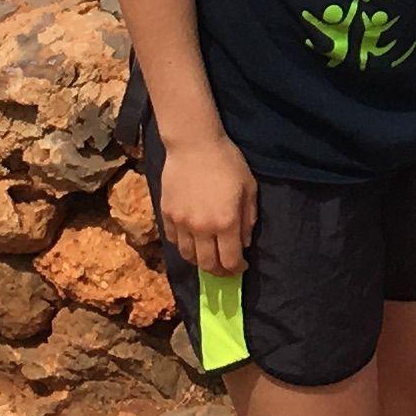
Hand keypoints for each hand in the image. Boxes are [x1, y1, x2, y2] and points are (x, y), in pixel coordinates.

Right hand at [155, 130, 258, 271]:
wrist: (193, 144)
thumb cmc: (227, 162)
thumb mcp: (249, 188)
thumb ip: (248, 219)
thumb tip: (244, 243)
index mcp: (226, 222)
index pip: (229, 261)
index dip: (236, 269)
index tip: (241, 266)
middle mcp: (202, 228)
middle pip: (208, 264)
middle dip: (219, 271)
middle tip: (225, 268)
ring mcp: (181, 223)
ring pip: (188, 256)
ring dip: (200, 261)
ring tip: (208, 256)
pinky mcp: (166, 215)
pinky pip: (174, 241)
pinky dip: (184, 246)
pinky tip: (192, 241)